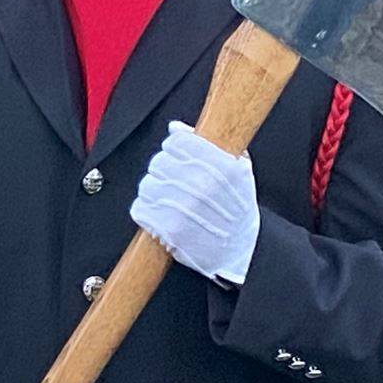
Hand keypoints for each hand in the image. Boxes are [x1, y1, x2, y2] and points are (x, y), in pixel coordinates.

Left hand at [132, 121, 261, 285]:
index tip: (178, 157)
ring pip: (147, 184)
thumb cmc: (239, 213)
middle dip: (164, 171)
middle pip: (159, 162)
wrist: (241, 254)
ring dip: (154, 191)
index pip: (177, 141)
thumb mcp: (240, 173)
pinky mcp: (169, 229)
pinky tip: (160, 214)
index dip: (174, 149)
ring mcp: (184, 207)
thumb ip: (213, 145)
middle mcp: (202, 185)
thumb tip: (177, 128)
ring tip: (169, 200)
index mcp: (222, 167)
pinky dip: (146, 211)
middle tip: (175, 183)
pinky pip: (140, 208)